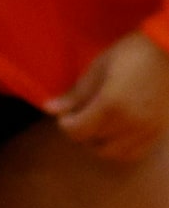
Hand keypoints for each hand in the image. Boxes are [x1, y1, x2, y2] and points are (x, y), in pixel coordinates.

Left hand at [50, 30, 168, 162]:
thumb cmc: (132, 54)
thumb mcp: (98, 69)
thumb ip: (75, 94)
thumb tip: (49, 109)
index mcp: (111, 106)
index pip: (77, 132)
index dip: (66, 124)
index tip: (66, 114)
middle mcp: (130, 123)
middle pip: (93, 144)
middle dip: (81, 134)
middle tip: (80, 118)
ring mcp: (148, 130)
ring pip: (113, 153)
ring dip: (99, 144)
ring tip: (97, 126)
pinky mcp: (160, 131)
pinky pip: (135, 153)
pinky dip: (120, 148)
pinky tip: (116, 133)